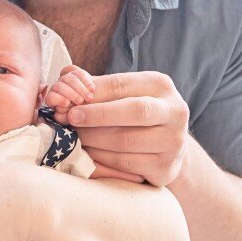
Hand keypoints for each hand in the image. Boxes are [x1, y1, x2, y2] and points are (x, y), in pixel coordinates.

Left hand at [44, 64, 94, 122]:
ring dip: (79, 87)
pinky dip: (85, 80)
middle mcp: (59, 90)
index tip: (67, 103)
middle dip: (70, 93)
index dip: (58, 99)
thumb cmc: (86, 118)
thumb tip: (63, 111)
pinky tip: (92, 89)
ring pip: (68, 78)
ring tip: (89, 97)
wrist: (102, 108)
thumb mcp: (76, 121)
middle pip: (58, 86)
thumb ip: (68, 117)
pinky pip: (78, 73)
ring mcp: (68, 81)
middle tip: (80, 101)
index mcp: (56, 103)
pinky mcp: (78, 75)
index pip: (50, 98)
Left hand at [67, 72, 189, 186]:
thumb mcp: (121, 93)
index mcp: (160, 84)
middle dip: (97, 115)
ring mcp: (173, 141)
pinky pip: (125, 164)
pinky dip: (102, 159)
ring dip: (94, 140)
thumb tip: (67, 73)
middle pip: (134, 111)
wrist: (166, 148)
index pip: (121, 84)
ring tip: (75, 138)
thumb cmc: (134, 114)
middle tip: (70, 119)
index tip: (68, 102)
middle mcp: (174, 111)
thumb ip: (95, 84)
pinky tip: (88, 154)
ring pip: (127, 141)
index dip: (92, 93)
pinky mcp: (165, 167)